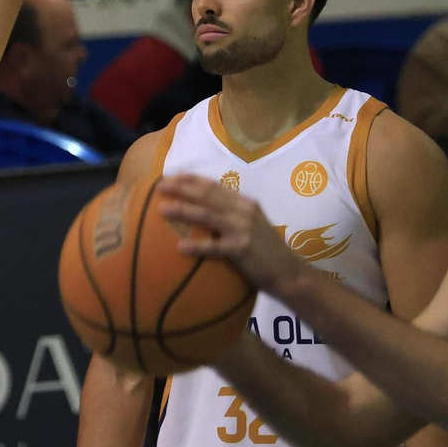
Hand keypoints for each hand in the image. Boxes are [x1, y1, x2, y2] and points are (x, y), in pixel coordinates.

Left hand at [158, 173, 302, 292]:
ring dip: (183, 210)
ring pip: (207, 215)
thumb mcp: (250, 223)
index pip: (214, 186)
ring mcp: (243, 229)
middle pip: (207, 196)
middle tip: (159, 186)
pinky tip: (180, 246)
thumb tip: (200, 206)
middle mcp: (243, 211)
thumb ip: (230, 212)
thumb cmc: (264, 248)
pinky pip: (215, 247)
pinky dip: (197, 246)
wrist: (288, 272)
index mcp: (244, 203)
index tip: (172, 175)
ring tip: (162, 209)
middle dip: (181, 189)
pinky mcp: (242, 249)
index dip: (192, 179)